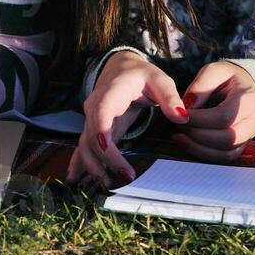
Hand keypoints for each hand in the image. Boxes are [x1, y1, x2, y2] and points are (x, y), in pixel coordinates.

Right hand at [67, 50, 189, 189]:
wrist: (120, 69)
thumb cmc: (141, 76)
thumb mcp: (159, 80)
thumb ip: (170, 97)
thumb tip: (182, 117)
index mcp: (110, 92)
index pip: (101, 113)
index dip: (102, 131)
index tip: (109, 150)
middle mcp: (94, 106)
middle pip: (92, 135)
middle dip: (106, 159)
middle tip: (128, 177)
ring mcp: (91, 119)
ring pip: (85, 144)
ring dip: (92, 166)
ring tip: (106, 185)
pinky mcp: (93, 129)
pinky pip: (82, 146)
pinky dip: (78, 163)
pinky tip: (73, 180)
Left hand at [173, 61, 254, 161]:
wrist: (245, 86)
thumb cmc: (227, 78)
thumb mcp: (214, 71)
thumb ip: (200, 85)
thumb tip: (186, 107)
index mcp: (248, 99)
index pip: (224, 117)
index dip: (199, 119)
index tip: (181, 114)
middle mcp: (254, 121)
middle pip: (227, 139)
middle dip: (198, 135)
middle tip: (179, 125)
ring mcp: (250, 136)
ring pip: (226, 154)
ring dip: (199, 148)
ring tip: (179, 136)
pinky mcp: (242, 145)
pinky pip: (225, 158)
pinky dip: (204, 154)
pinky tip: (187, 143)